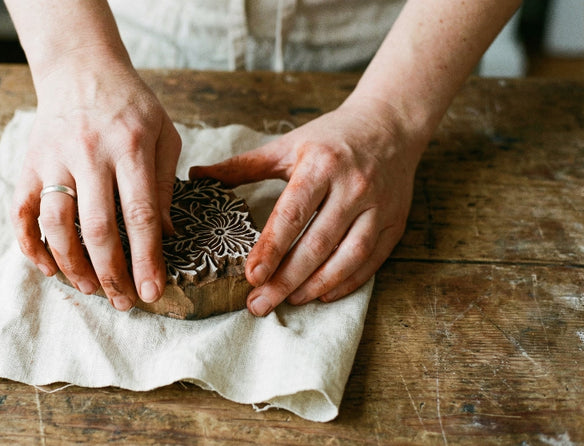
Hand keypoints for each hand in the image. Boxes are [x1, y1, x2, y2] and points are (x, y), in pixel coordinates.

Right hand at [10, 53, 180, 310]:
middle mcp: (89, 154)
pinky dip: (30, 245)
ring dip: (71, 265)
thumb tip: (164, 237)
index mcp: (130, 147)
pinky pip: (21, 212)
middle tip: (124, 302)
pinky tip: (46, 268)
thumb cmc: (131, 106)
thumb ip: (164, 184)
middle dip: (111, 273)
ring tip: (89, 289)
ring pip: (56, 224)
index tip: (152, 291)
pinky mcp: (29, 164)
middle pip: (97, 228)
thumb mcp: (164, 134)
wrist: (81, 69)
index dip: (146, 258)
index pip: (140, 214)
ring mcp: (54, 159)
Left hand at [190, 98, 425, 314]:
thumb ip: (242, 166)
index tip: (251, 276)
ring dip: (316, 285)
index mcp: (321, 165)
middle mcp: (353, 187)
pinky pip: (372, 261)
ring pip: (348, 257)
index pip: (292, 213)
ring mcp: (378, 206)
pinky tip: (322, 294)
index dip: (271, 248)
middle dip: (286, 279)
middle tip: (259, 304)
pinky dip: (347, 282)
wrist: (391, 123)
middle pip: (317, 243)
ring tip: (289, 301)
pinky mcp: (395, 222)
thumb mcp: (287, 146)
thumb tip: (196, 175)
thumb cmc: (332, 137)